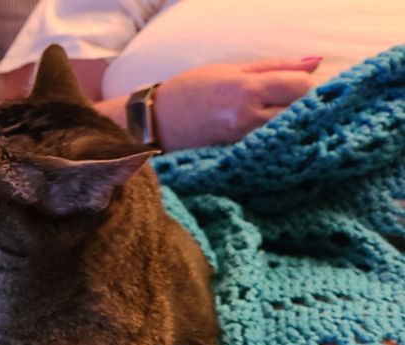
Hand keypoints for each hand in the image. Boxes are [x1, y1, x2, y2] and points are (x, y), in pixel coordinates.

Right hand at [153, 57, 321, 150]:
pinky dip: (273, 139)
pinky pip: (271, 146)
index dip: (304, 85)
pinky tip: (262, 135)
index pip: (300, 87)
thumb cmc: (190, 92)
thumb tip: (315, 63)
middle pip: (300, 111)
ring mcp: (243, 140)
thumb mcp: (230, 70)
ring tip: (271, 118)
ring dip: (288, 124)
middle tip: (283, 103)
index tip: (293, 86)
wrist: (155, 123)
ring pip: (288, 132)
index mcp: (246, 90)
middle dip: (300, 106)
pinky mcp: (239, 156)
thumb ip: (275, 66)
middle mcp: (247, 117)